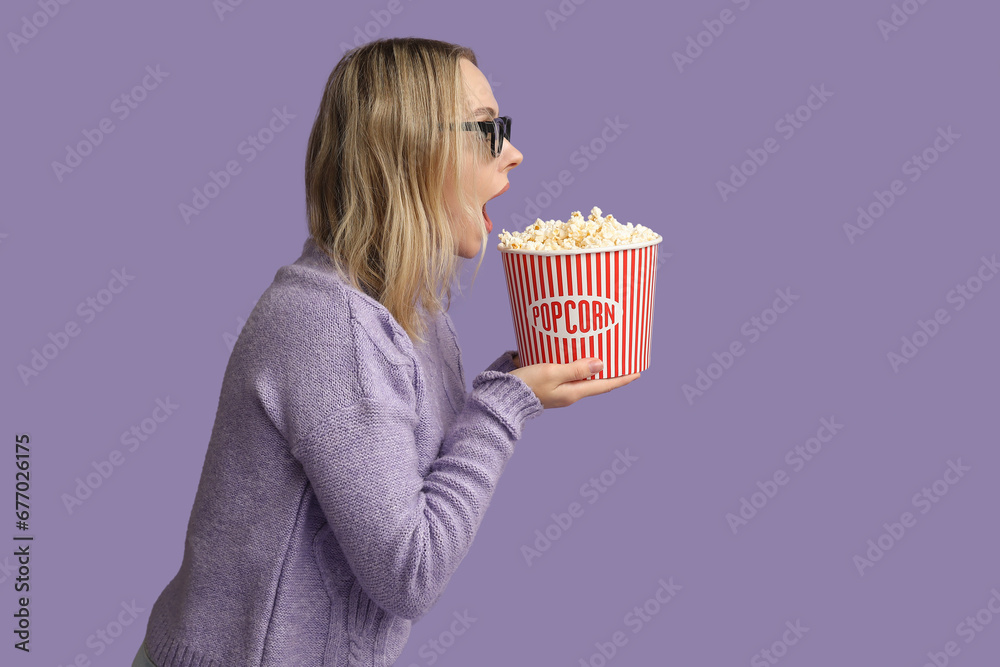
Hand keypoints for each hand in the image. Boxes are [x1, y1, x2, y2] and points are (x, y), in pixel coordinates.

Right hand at [508, 358, 639, 408]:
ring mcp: (560, 393)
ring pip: (583, 380)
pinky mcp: (550, 388)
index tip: (638, 372)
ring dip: (593, 370)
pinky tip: (574, 358)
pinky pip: (569, 377)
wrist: (503, 397)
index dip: (622, 379)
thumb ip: (576, 368)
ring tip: (603, 357)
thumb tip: (601, 364)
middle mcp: (570, 395)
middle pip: (596, 383)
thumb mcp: (552, 372)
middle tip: (622, 360)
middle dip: (610, 373)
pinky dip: (577, 368)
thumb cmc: (526, 384)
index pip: (604, 385)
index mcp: (573, 393)